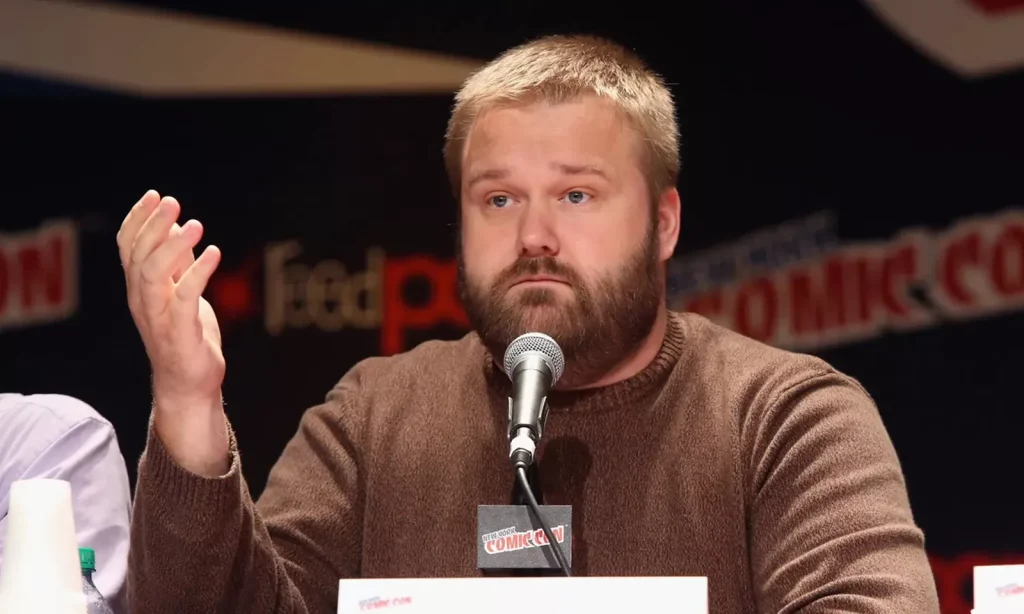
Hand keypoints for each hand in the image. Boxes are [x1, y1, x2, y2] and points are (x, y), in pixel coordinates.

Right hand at [117, 190, 228, 474]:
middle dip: (153, 226)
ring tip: (195, 224)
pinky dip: (198, 272)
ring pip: (153, 275)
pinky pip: (185, 298)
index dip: (137, 220)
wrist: (189, 387)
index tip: (154, 195)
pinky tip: (214, 253)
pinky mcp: (180, 333)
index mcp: (140, 290)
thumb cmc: (186, 338)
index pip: (128, 248)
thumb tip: (177, 225)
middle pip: (137, 257)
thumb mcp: (181, 293)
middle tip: (172, 202)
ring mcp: (159, 318)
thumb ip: (177, 263)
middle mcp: (143, 302)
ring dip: (173, 246)